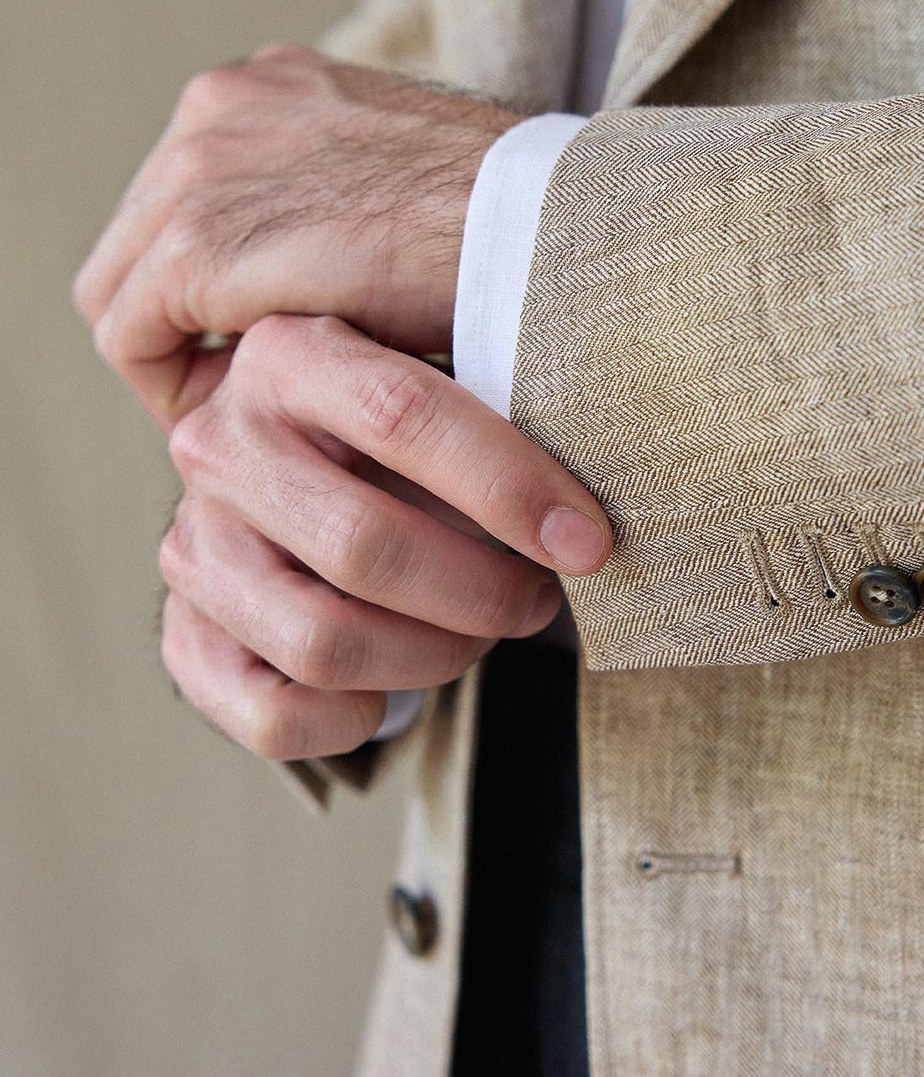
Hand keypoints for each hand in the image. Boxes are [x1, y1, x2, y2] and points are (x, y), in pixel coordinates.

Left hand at [73, 45, 521, 429]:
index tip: (252, 354)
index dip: (203, 291)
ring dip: (169, 362)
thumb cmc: (509, 226)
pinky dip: (169, 388)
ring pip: (119, 292)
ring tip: (235, 419)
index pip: (182, 198)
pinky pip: (131, 337)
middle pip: (136, 241)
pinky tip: (233, 422)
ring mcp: (200, 167)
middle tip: (232, 397)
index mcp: (271, 86)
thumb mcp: (406, 188)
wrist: (547, 225)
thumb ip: (339, 210)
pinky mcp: (204, 242)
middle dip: (172, 325)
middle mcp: (218, 107)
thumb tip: (316, 276)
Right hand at [160, 313, 611, 760]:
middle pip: (365, 546)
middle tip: (537, 600)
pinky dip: (358, 718)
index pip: (403, 416)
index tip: (587, 542)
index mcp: (289, 357)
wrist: (278, 480)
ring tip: (478, 637)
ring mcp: (191, 546)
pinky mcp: (183, 633)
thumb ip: (491, 425)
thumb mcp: (429, 391)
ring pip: (324, 642)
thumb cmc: (388, 440)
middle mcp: (220, 444)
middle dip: (481, 593)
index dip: (508, 487)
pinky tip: (395, 683)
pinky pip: (277, 716)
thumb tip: (584, 516)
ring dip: (434, 659)